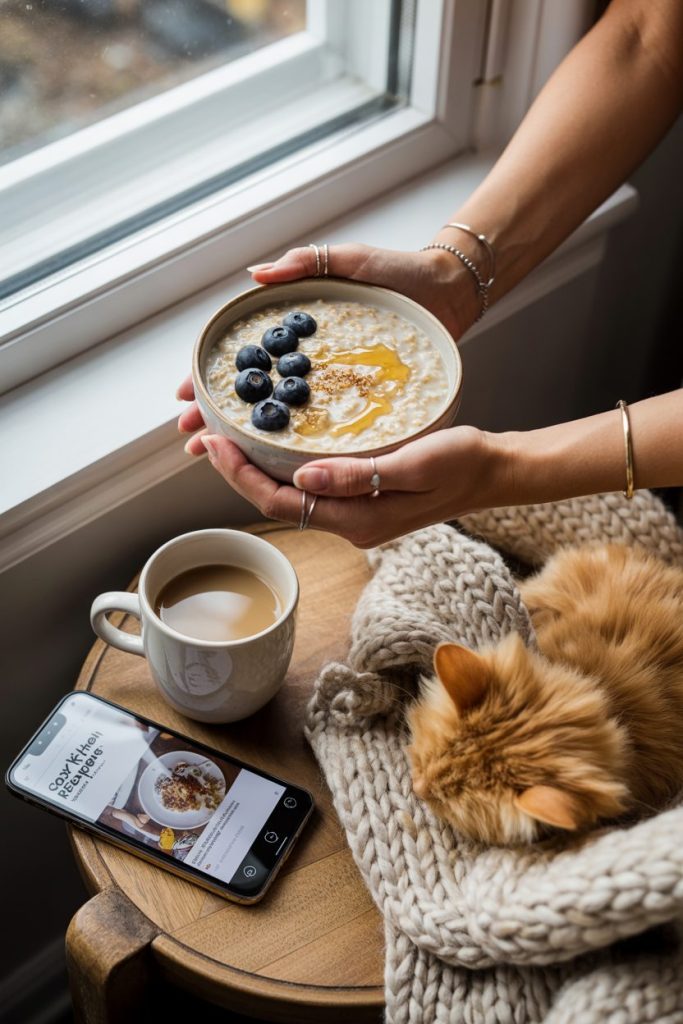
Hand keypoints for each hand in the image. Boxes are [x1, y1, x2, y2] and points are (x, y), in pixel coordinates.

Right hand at [177, 242, 478, 453]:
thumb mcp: (348, 261)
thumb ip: (305, 263)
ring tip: (216, 458)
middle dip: (216, 417)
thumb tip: (255, 274)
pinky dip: (291, 446)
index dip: (210, 377)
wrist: (448, 295)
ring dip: (243, 439)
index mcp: (297, 333)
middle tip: (191, 440)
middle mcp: (306, 363)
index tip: (185, 397)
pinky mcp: (356, 401)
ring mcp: (329, 385)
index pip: (242, 358)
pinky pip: (317, 427)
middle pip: (250, 394)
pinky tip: (274, 462)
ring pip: (276, 418)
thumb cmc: (398, 274)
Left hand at [197, 426, 500, 547]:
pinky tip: (273, 445)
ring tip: (228, 438)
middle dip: (238, 472)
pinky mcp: (364, 499)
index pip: (284, 501)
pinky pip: (313, 486)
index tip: (217, 444)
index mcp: (359, 519)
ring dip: (258, 469)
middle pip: (279, 501)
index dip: (243, 476)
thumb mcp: (413, 464)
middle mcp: (352, 523)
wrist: (493, 471)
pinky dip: (285, 465)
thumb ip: (359, 475)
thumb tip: (304, 476)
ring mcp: (357, 514)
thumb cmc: (461, 463)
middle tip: (207, 436)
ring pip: (293, 494)